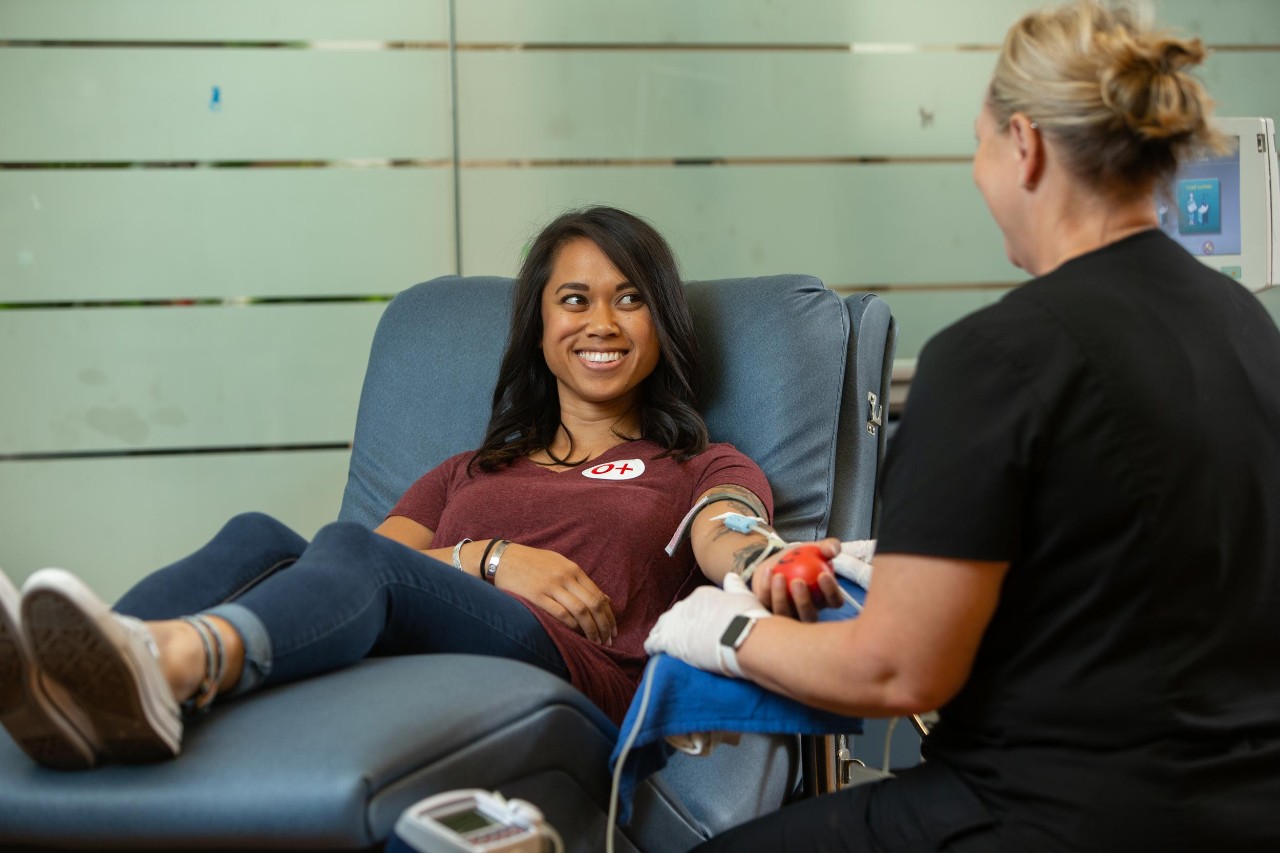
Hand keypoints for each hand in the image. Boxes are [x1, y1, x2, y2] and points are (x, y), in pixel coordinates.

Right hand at [493, 543, 616, 644]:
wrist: (502, 559)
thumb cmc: (531, 563)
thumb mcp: (559, 564)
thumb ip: (580, 580)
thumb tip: (603, 598)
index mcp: (572, 569)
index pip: (598, 595)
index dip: (608, 615)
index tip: (612, 629)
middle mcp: (565, 577)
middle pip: (593, 605)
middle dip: (604, 625)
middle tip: (608, 640)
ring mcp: (551, 587)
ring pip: (580, 611)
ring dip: (591, 630)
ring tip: (596, 642)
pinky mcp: (536, 596)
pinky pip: (560, 614)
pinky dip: (572, 626)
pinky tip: (577, 636)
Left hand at [644, 573, 769, 675]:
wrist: (738, 636)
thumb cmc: (745, 618)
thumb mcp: (743, 596)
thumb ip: (735, 586)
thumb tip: (731, 576)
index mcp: (701, 595)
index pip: (692, 605)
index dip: (695, 616)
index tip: (699, 624)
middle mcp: (685, 606)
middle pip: (676, 614)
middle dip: (677, 624)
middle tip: (681, 636)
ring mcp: (675, 623)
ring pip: (662, 626)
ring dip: (662, 633)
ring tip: (663, 642)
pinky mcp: (669, 641)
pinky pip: (654, 642)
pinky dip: (653, 646)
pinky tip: (653, 651)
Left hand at [751, 538, 843, 620]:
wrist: (776, 560)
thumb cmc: (801, 558)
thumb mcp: (816, 549)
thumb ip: (829, 547)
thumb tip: (832, 550)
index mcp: (825, 599)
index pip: (834, 601)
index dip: (831, 591)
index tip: (823, 574)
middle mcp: (808, 611)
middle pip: (809, 615)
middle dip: (803, 601)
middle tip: (798, 581)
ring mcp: (788, 615)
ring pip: (786, 615)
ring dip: (781, 597)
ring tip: (779, 576)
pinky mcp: (769, 612)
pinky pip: (767, 604)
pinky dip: (766, 589)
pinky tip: (768, 572)